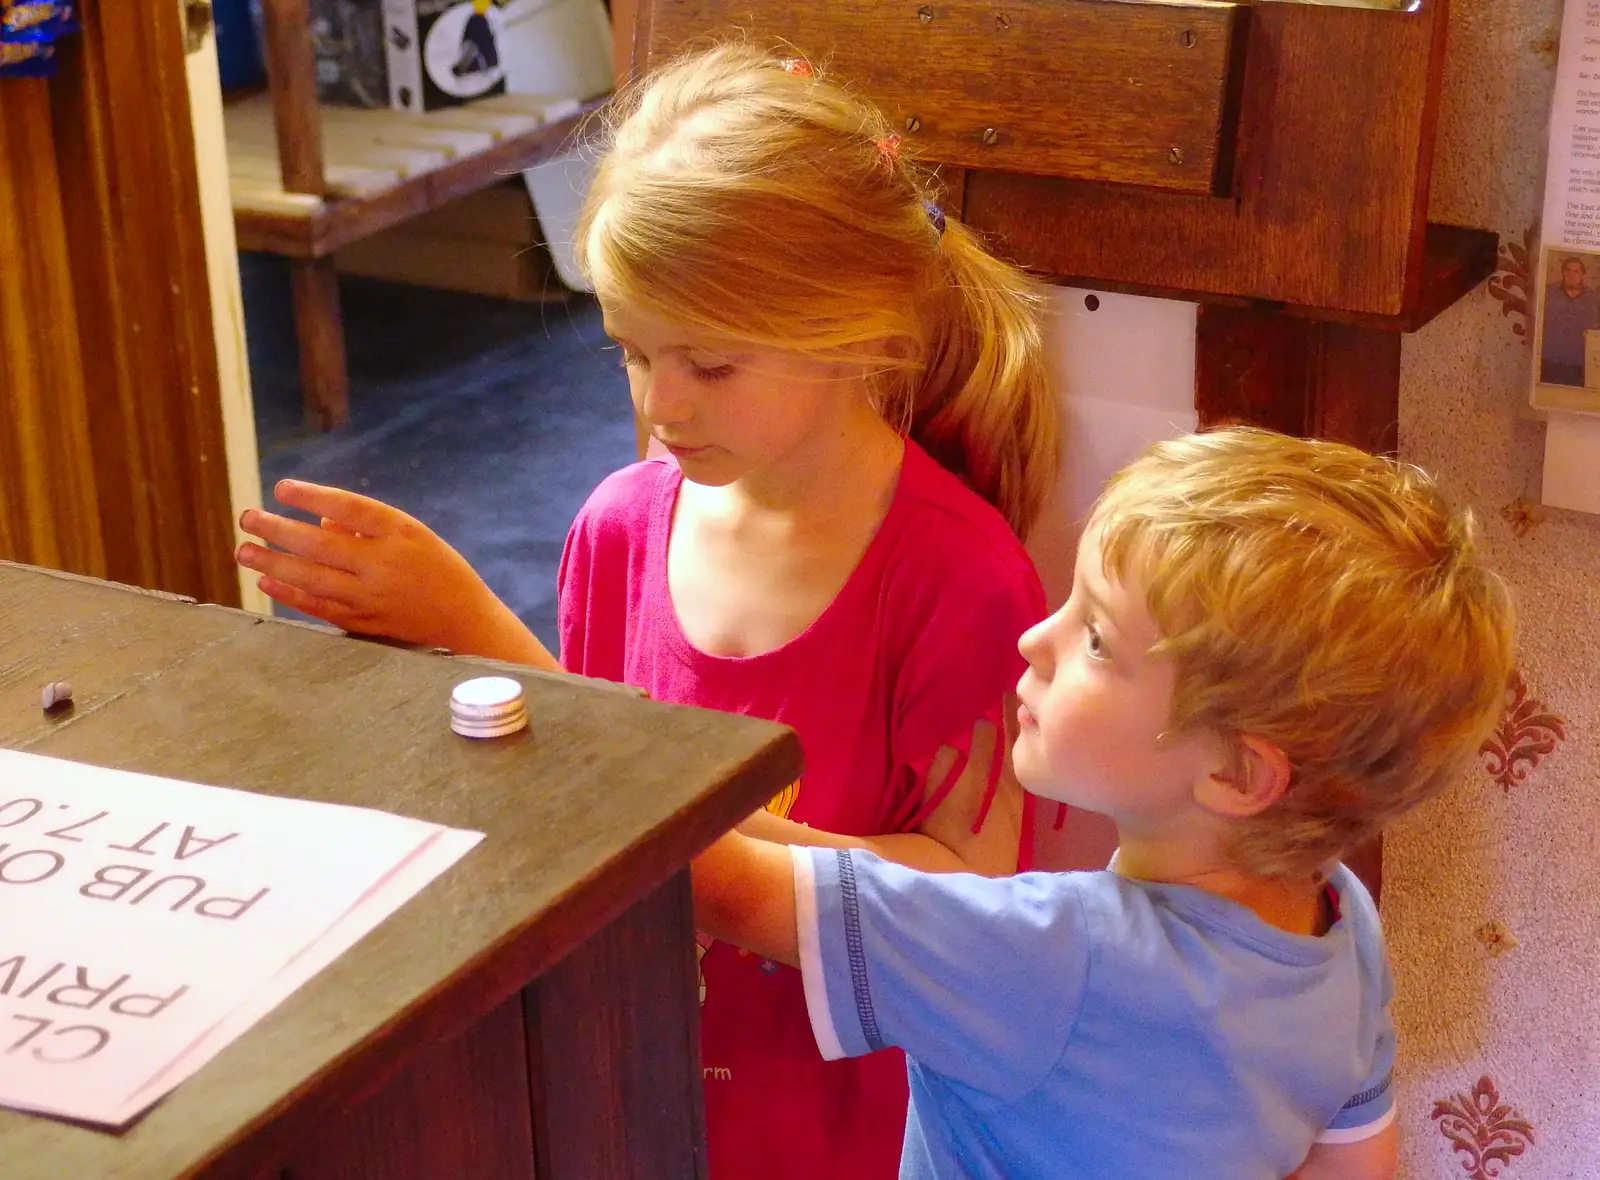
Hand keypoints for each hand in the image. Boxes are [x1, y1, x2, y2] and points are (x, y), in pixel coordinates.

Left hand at [236, 480, 555, 667]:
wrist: (465, 620)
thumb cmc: (437, 569)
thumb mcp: (413, 536)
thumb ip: (366, 527)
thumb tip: (317, 523)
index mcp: (401, 533)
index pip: (348, 507)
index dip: (312, 497)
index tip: (281, 488)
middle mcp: (384, 564)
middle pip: (319, 544)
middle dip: (277, 529)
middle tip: (247, 517)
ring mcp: (372, 596)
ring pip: (311, 578)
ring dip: (273, 563)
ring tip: (244, 551)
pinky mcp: (364, 622)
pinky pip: (319, 606)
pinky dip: (290, 594)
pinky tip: (267, 581)